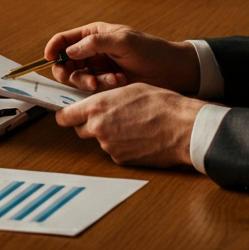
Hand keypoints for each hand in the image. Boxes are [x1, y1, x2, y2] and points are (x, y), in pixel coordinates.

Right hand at [44, 23, 199, 94]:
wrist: (171, 71)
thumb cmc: (150, 50)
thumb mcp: (123, 40)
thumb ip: (94, 43)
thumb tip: (69, 51)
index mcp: (93, 34)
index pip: (64, 40)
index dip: (53, 48)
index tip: (48, 58)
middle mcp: (92, 51)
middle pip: (66, 63)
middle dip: (73, 73)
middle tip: (88, 80)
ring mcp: (99, 68)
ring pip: (78, 78)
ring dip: (91, 82)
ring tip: (111, 81)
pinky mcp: (106, 84)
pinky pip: (92, 89)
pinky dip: (102, 88)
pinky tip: (119, 83)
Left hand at [55, 83, 205, 167]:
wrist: (183, 128)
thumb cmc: (161, 104)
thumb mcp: (129, 89)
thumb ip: (107, 98)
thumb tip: (97, 102)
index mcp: (97, 107)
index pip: (65, 116)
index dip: (65, 115)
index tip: (66, 114)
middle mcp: (99, 128)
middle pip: (80, 129)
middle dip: (89, 124)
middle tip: (107, 117)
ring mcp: (109, 146)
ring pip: (100, 140)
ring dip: (108, 134)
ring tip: (131, 124)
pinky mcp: (121, 160)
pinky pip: (115, 151)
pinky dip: (122, 145)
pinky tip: (138, 136)